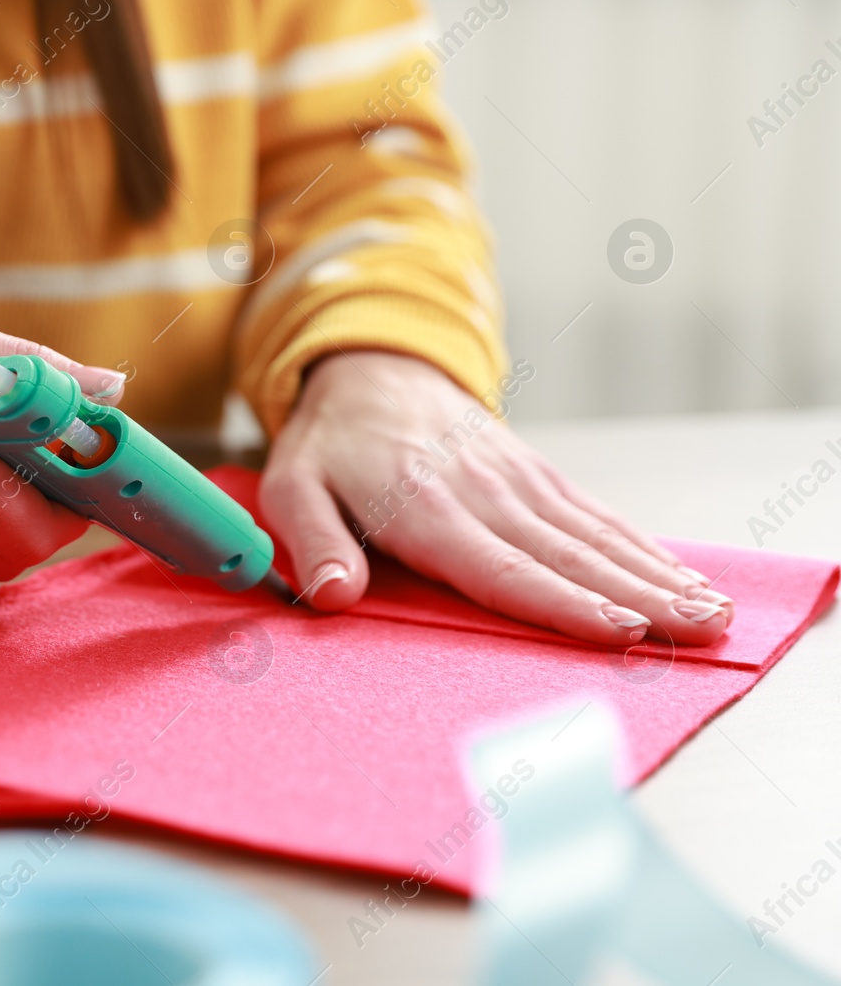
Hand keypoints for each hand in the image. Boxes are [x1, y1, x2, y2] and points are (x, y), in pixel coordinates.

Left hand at [258, 351, 731, 645]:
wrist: (372, 370)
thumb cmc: (330, 445)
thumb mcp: (292, 488)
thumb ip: (313, 542)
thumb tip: (332, 596)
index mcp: (426, 509)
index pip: (501, 568)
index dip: (561, 603)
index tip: (617, 630)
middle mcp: (485, 497)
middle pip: (570, 559)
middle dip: (640, 600)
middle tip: (701, 635)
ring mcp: (520, 484)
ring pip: (598, 539)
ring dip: (660, 579)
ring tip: (714, 617)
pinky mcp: (539, 477)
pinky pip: (599, 517)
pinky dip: (647, 550)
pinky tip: (687, 580)